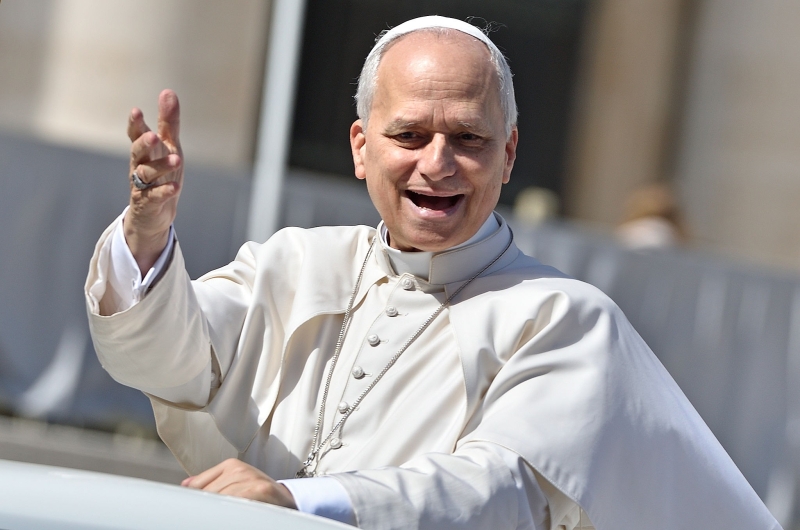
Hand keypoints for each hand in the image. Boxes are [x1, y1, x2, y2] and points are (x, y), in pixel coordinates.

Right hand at [124, 89, 183, 274]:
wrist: (154, 213)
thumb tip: (167, 91)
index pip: (135, 135)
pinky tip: (175, 187)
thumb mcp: (168, 146)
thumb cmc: (161, 174)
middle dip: (143, 144)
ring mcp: (142, 186)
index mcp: (144, 151)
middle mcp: (139, 166)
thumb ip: (168, 122)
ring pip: (147, 174)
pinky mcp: (149, 203)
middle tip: (152, 136)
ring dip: (161, 166)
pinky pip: (156, 196)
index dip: (135, 124)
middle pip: (137, 153)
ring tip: (177, 159)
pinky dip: (165, 191)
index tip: (136, 111)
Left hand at [181, 458, 296, 508]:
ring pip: (218, 499)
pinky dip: (229, 512)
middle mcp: (239, 469)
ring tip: (220, 515)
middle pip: (207, 494)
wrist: (289, 500)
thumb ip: (212, 482)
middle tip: (203, 516)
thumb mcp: (237, 483)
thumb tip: (186, 485)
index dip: (193, 501)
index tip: (192, 511)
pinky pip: (234, 504)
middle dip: (204, 508)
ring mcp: (249, 479)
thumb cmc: (261, 495)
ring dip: (216, 511)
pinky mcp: (258, 490)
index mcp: (230, 465)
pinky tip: (231, 515)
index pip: (198, 485)